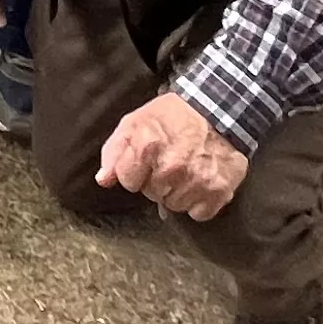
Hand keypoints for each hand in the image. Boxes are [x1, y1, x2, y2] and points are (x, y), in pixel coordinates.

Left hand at [96, 91, 249, 219]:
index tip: (146, 159)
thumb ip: (114, 151)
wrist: (218, 110)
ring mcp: (197, 181)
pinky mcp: (219, 191)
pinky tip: (201, 180)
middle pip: (152, 194)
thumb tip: (103, 180)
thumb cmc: (172, 116)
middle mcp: (172, 167)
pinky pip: (198, 213)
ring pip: (174, 205)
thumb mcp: (135, 122)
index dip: (135, 170)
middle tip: (170, 159)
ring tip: (187, 168)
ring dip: (178, 191)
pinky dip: (200, 201)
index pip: (128, 181)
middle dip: (157, 180)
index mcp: (147, 147)